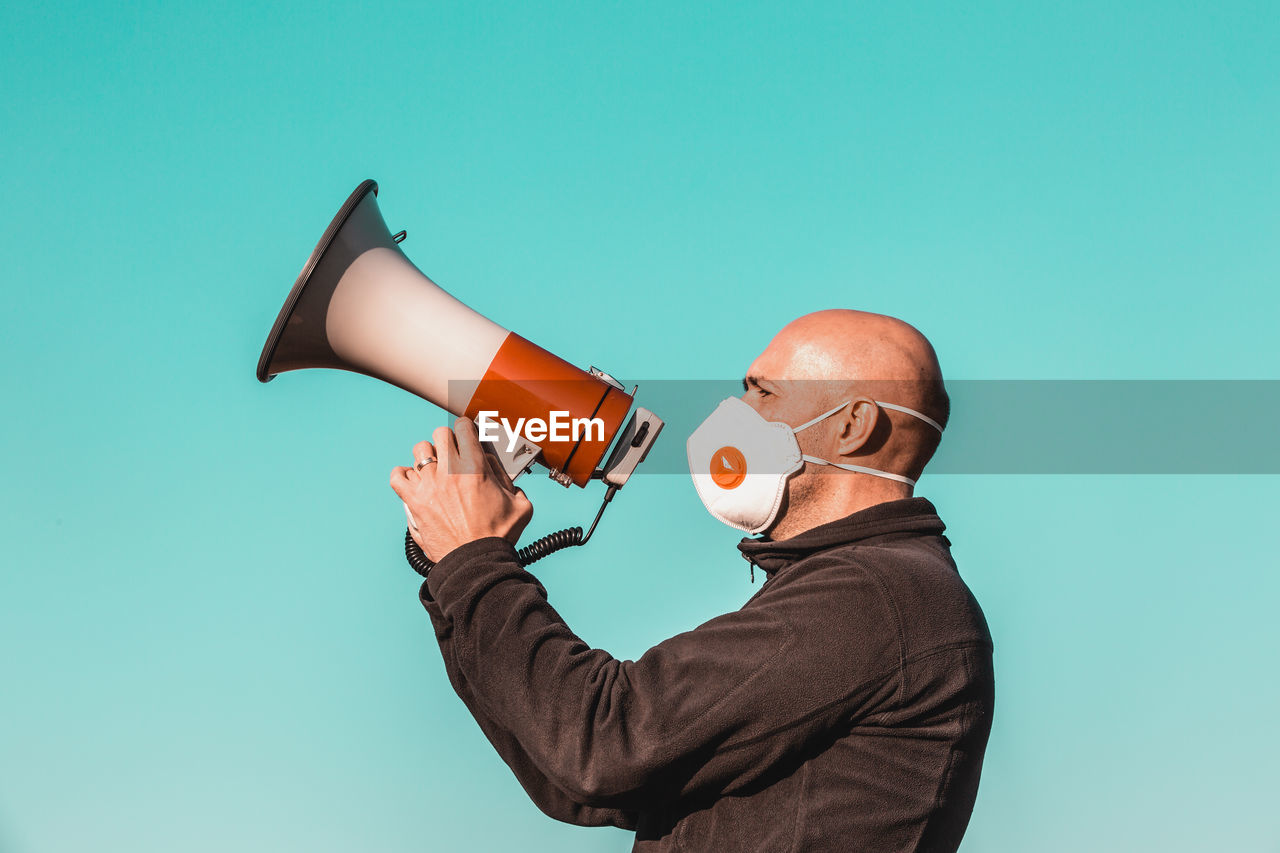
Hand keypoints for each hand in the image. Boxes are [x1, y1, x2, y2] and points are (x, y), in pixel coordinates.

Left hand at [390, 417, 533, 562]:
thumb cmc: (498, 537)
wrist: (476, 562)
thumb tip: (494, 465)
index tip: (467, 434)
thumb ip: (510, 479)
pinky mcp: (413, 501)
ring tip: (434, 467)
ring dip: (427, 456)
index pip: (464, 427)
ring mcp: (429, 485)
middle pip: (440, 434)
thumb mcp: (520, 504)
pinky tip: (413, 481)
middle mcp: (450, 471)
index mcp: (476, 468)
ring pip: (419, 451)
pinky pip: (397, 476)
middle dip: (448, 440)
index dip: (467, 428)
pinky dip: (403, 475)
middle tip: (453, 453)